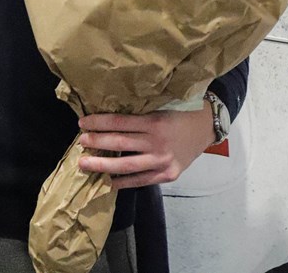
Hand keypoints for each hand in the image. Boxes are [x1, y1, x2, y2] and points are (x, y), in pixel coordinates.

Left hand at [77, 103, 215, 188]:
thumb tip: (109, 116)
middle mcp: (157, 142)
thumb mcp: (160, 105)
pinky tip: (109, 181)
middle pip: (120, 143)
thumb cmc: (181, 111)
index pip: (119, 122)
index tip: (82, 123)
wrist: (207, 126)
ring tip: (85, 164)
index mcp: (154, 121)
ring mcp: (163, 161)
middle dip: (97, 143)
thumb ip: (139, 113)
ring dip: (104, 165)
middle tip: (80, 143)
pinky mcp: (169, 174)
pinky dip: (124, 182)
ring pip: (127, 165)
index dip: (98, 123)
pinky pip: (142, 180)